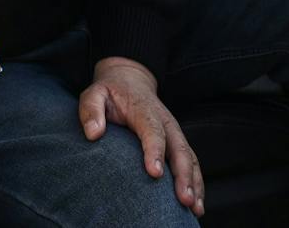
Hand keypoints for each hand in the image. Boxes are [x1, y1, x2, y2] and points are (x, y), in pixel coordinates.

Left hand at [78, 56, 206, 216]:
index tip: (155, 173)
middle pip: (179, 148)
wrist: (129, 80)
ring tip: (194, 207)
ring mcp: (174, 132)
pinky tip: (197, 205)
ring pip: (189, 158)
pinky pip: (191, 163)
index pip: (152, 131)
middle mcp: (165, 122)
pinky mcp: (177, 142)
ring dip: (194, 182)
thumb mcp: (95, 93)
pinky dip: (197, 182)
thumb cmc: (110, 93)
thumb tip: (93, 133)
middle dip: (183, 174)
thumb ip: (91, 109)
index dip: (155, 151)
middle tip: (183, 199)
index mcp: (144, 110)